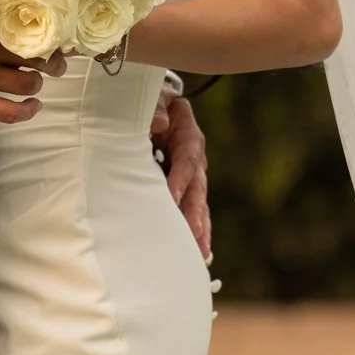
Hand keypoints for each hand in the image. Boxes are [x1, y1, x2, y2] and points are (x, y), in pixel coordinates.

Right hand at [0, 0, 45, 124]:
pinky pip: (10, 111)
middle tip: (56, 63)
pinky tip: (33, 106)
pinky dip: (27, 111)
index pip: (33, 27)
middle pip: (38, 57)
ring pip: (28, 84)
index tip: (60, 37)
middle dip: (52, 62)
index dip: (52, 34)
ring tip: (36, 82)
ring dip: (36, 84)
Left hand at [152, 79, 210, 261]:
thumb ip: (157, 109)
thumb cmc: (154, 104)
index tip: (172, 199)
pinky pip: (194, 213)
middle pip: (197, 190)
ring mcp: (193, 177)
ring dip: (200, 230)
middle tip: (193, 236)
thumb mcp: (156, 99)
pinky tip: (200, 255)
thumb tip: (157, 124)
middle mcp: (195, 161)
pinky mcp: (187, 190)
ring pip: (199, 206)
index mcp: (189, 138)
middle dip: (195, 215)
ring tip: (200, 255)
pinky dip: (197, 233)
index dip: (179, 180)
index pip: (185, 161)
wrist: (161, 108)